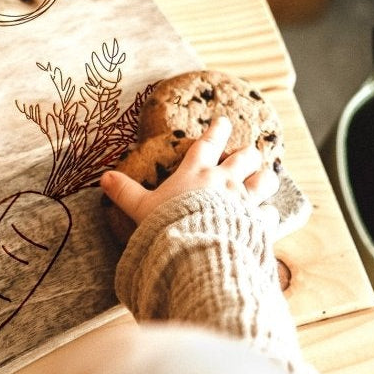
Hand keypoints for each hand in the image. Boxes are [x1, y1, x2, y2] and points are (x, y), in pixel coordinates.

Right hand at [100, 116, 279, 230]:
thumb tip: (104, 178)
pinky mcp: (258, 223)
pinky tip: (265, 219)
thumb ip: (125, 192)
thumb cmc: (166, 226)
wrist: (195, 251)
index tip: (223, 121)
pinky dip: (268, 215)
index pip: (209, 143)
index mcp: (196, 173)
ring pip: (266, 180)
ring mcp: (245, 202)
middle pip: (246, 157)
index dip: (217, 130)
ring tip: (265, 180)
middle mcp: (225, 182)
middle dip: (248, 155)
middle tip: (247, 156)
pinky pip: (270, 214)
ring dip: (266, 179)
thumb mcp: (140, 208)